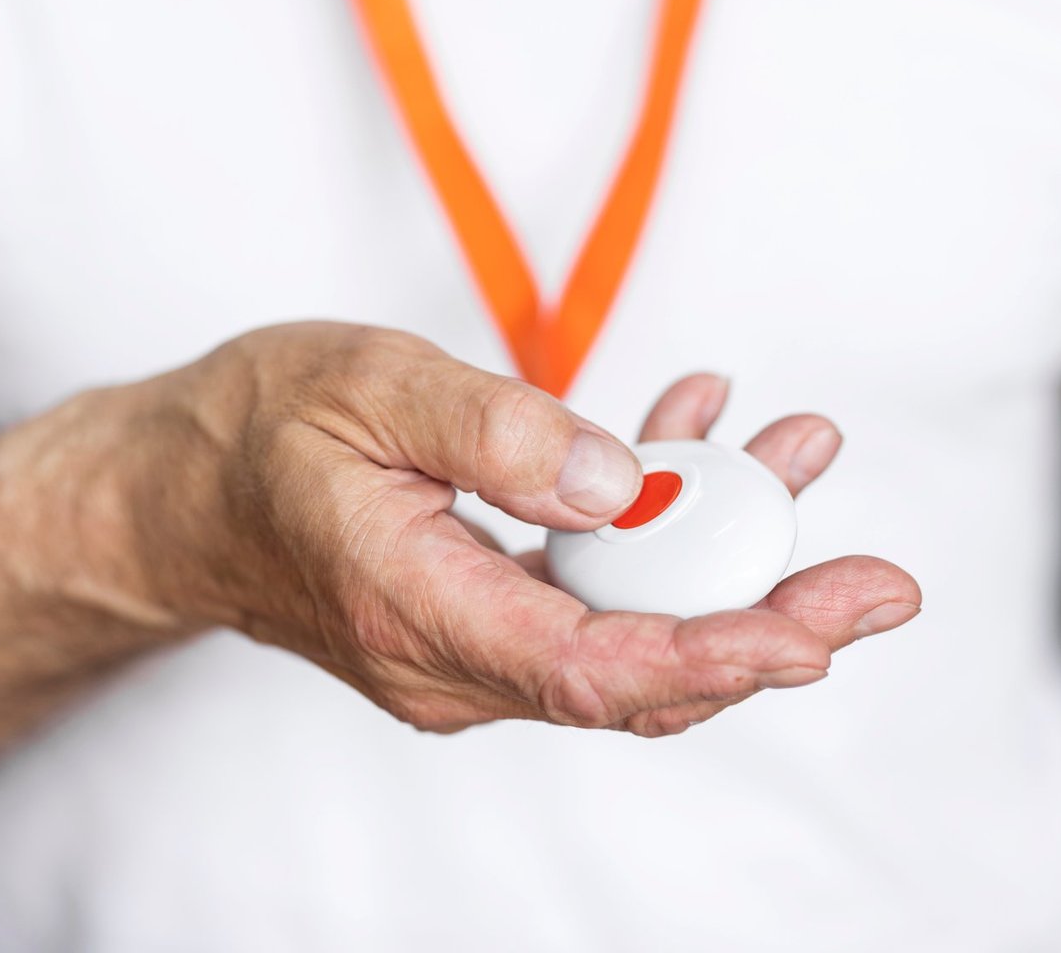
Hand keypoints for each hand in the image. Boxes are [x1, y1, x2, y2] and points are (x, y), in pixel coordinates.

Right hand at [103, 323, 918, 735]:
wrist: (177, 496)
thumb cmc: (252, 434)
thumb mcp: (364, 387)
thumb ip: (493, 430)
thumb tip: (618, 480)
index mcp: (417, 612)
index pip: (593, 670)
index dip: (718, 656)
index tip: (821, 631)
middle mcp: (455, 659)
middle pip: (642, 672)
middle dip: (772, 623)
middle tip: (883, 581)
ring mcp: (476, 647)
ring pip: (634, 627)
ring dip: (727, 551)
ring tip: (800, 449)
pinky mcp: (489, 615)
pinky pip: (597, 589)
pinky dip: (658, 522)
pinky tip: (693, 423)